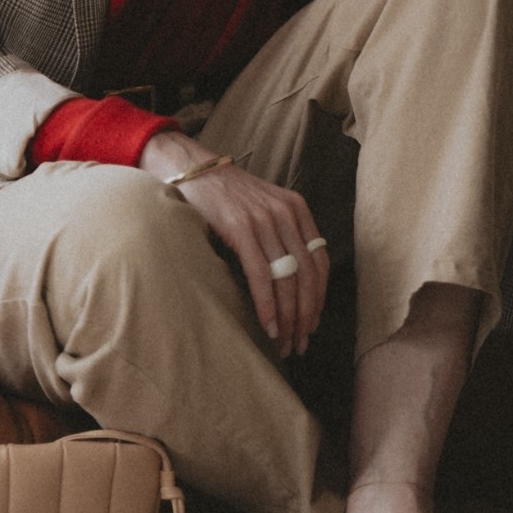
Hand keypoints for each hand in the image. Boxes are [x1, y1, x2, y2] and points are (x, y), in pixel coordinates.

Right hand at [139, 131, 329, 358]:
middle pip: (307, 275)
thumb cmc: (225, 196)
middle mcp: (286, 213)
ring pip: (288, 279)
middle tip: (300, 343)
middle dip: (306, 315)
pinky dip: (268, 306)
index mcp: (296, 209)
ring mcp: (264, 219)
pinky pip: (262, 275)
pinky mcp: (241, 228)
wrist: (192, 169)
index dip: (319, 297)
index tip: (312, 323)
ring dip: (289, 318)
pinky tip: (269, 326)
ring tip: (285, 343)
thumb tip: (292, 284)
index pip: (320, 261)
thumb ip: (281, 236)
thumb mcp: (263, 208)